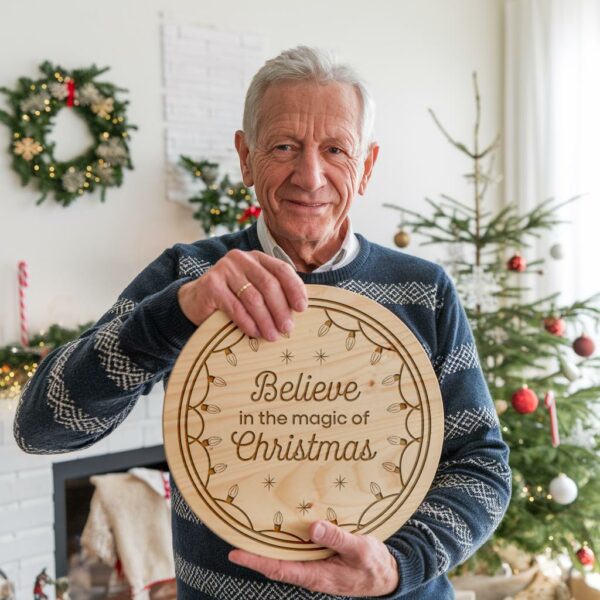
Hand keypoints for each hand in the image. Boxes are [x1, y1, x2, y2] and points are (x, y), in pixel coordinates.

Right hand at [177, 249, 307, 339]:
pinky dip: (247, 322)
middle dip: (281, 308)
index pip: (282, 269)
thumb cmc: (232, 297)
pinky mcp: (211, 284)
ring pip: (253, 297)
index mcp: (257, 258)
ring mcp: (224, 269)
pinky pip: (235, 307)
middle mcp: (241, 259)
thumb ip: (273, 293)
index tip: (302, 308)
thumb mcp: (254, 290)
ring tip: (272, 336)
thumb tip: (300, 310)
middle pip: (269, 284)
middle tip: (288, 328)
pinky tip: (254, 333)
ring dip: (265, 319)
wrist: (195, 300)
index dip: (294, 288)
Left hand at [228, 520, 398, 596]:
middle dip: (254, 552)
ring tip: (249, 529)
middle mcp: (310, 572)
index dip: (256, 561)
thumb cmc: (373, 565)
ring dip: (267, 546)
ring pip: (284, 557)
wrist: (385, 576)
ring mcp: (314, 566)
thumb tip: (312, 527)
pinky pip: (296, 552)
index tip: (235, 553)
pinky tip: (280, 528)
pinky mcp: (319, 560)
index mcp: (317, 575)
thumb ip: (337, 538)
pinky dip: (284, 541)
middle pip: (275, 564)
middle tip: (233, 535)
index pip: (279, 568)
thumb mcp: (360, 549)